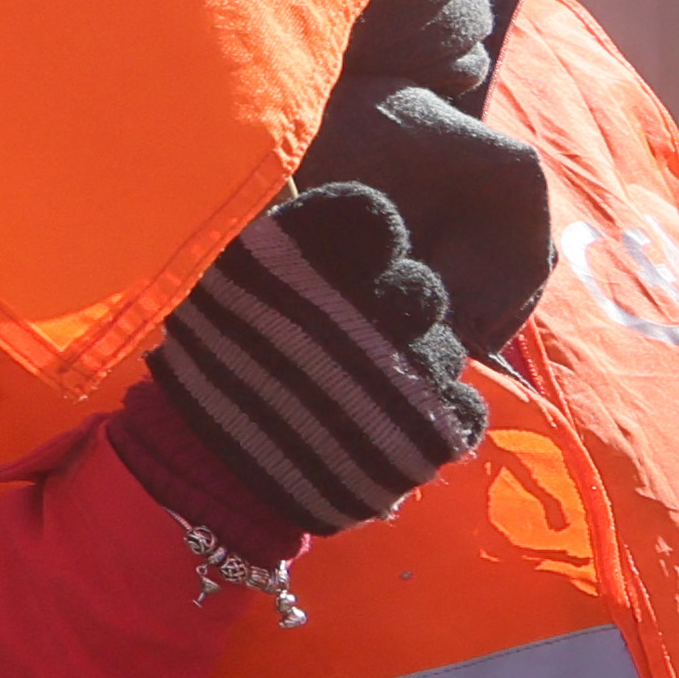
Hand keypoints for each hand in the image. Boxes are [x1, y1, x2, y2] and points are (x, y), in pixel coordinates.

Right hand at [126, 185, 481, 546]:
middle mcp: (374, 306)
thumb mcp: (225, 288)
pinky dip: (437, 410)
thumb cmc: (214, 371)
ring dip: (415, 364)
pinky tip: (397, 418)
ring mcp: (413, 368)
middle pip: (419, 287)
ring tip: (369, 390)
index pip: (370, 218)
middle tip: (357, 338)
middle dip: (396, 309)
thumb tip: (296, 206)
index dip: (366, 238)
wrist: (217, 471)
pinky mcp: (437, 426)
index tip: (347, 262)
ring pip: (444, 348)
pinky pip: (464, 404)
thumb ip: (275, 247)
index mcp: (316, 262)